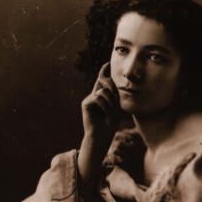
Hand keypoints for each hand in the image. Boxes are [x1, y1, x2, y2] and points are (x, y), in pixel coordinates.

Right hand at [78, 63, 120, 192]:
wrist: (101, 137)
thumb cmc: (109, 125)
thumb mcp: (115, 108)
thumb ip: (113, 95)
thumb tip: (110, 81)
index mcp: (101, 96)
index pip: (102, 80)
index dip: (104, 71)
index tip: (108, 64)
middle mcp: (93, 95)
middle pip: (105, 82)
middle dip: (114, 91)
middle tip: (116, 104)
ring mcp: (89, 99)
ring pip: (104, 91)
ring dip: (111, 103)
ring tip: (111, 113)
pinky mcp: (85, 103)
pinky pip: (98, 97)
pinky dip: (105, 106)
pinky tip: (105, 113)